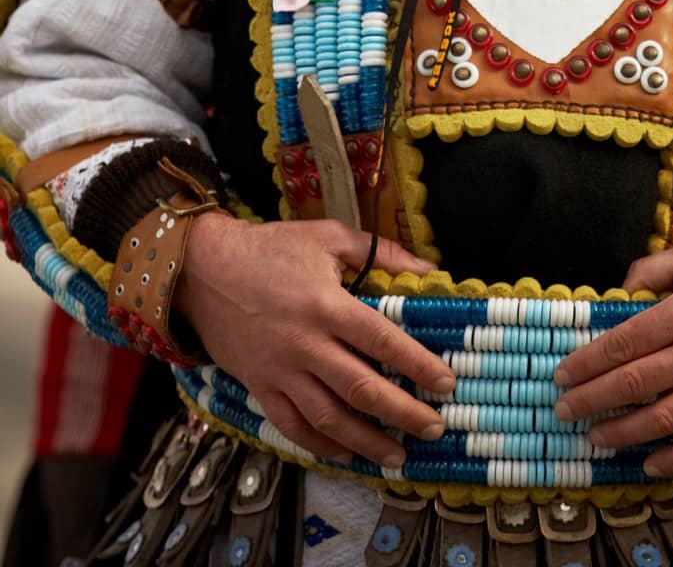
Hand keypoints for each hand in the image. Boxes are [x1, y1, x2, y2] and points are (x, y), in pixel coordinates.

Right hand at [174, 214, 454, 465]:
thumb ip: (381, 252)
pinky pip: (291, 425)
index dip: (417, 364)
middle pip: (360, 387)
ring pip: (328, 416)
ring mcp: (280, 371)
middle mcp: (306, 344)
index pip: (382, 340)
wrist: (205, 270)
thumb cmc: (272, 249)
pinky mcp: (260, 386)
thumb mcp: (329, 236)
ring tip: (397, 456)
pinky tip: (344, 453)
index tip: (446, 383)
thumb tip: (429, 268)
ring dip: (365, 441)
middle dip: (402, 412)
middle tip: (434, 428)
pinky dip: (318, 444)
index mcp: (327, 304)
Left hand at [554, 242, 672, 475]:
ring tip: (595, 437)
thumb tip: (619, 292)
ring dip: (622, 432)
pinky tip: (650, 463)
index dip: (587, 362)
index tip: (562, 374)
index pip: (622, 343)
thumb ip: (652, 269)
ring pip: (662, 419)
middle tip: (564, 409)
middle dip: (591, 399)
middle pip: (633, 383)